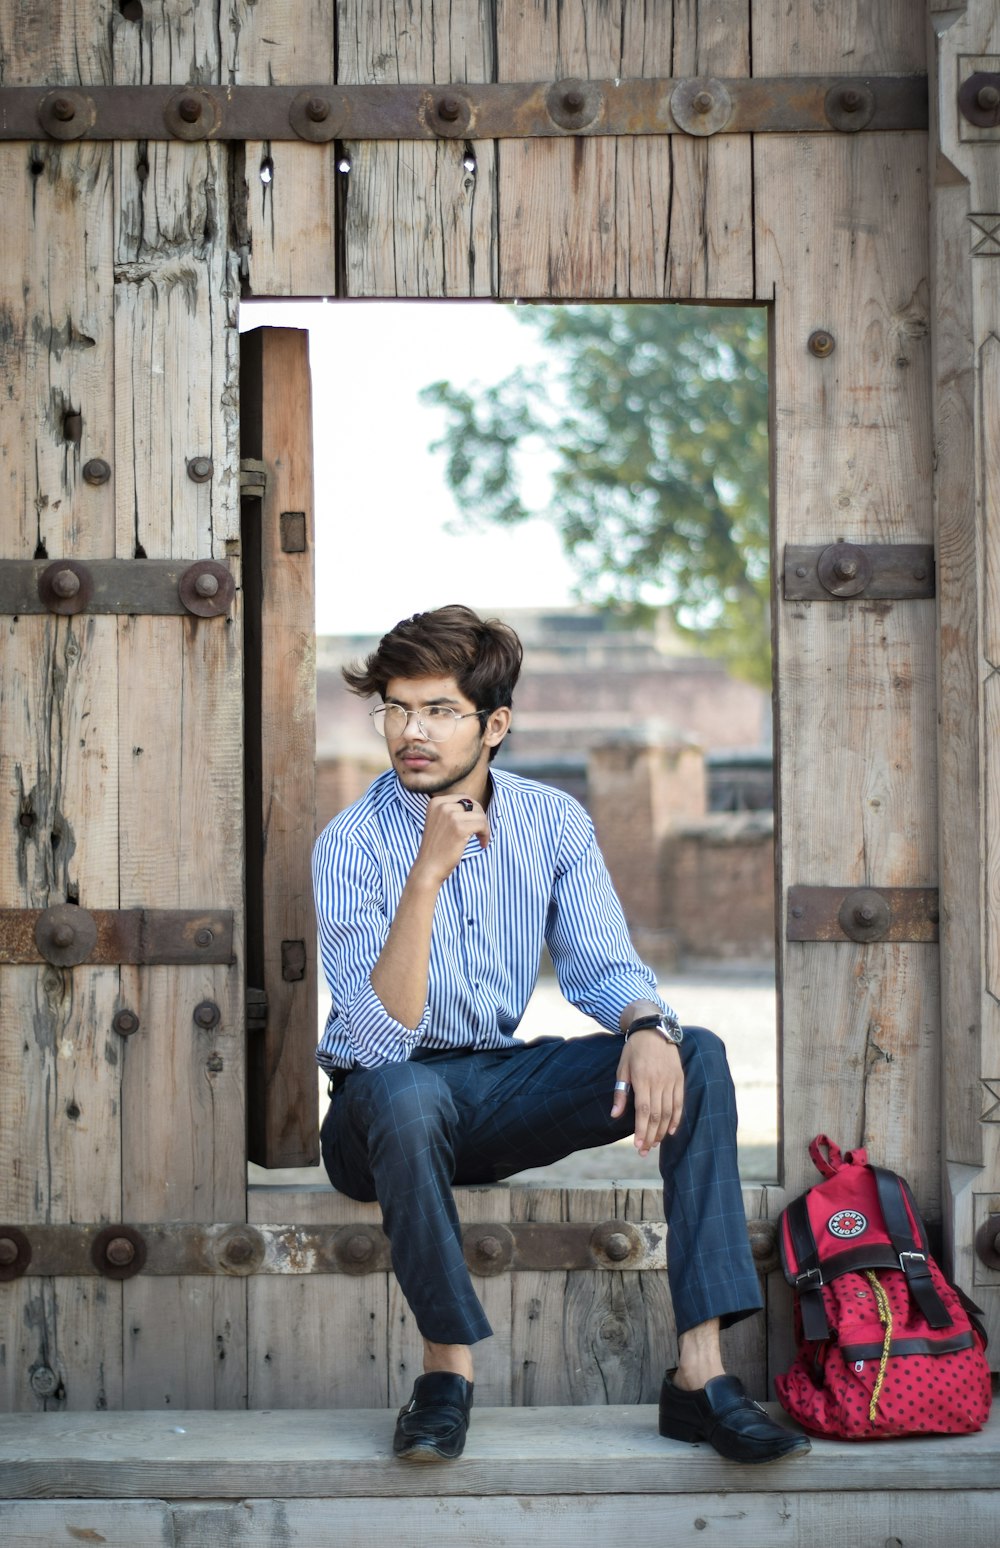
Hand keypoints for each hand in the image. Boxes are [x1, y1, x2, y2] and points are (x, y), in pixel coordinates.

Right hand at [413, 795, 490, 886]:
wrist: (428, 867)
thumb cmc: (437, 847)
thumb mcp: (440, 821)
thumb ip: (453, 810)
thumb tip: (476, 804)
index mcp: (436, 802)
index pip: (464, 797)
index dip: (473, 811)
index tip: (474, 824)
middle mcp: (442, 805)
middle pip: (473, 804)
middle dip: (480, 818)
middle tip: (480, 832)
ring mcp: (450, 815)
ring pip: (480, 814)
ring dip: (484, 827)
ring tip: (481, 839)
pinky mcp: (459, 827)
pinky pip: (482, 825)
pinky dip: (485, 834)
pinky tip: (482, 844)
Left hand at [611, 1031, 683, 1155]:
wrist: (655, 1030)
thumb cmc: (634, 1050)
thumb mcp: (622, 1069)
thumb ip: (620, 1093)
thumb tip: (615, 1115)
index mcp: (642, 1080)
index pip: (643, 1111)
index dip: (641, 1130)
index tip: (637, 1146)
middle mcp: (658, 1082)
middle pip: (656, 1115)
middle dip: (651, 1136)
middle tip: (645, 1151)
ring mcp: (671, 1081)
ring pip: (669, 1112)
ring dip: (663, 1131)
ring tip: (655, 1144)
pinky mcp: (679, 1079)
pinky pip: (679, 1103)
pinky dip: (676, 1118)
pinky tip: (672, 1131)